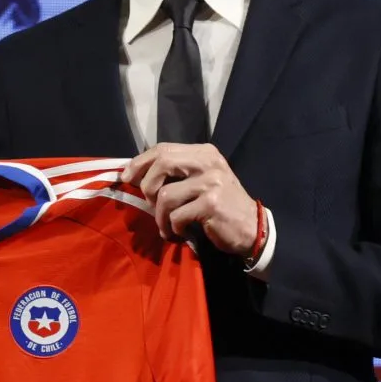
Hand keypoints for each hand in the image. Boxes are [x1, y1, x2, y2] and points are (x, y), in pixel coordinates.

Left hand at [120, 143, 260, 257]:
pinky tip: (180, 233)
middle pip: (162, 163)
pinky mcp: (211, 204)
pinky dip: (173, 228)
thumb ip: (176, 173)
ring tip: (166, 227)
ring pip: (165, 195)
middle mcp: (209, 162)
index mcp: (204, 152)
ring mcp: (211, 182)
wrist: (253, 228)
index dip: (140, 162)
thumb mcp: (202, 181)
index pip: (164, 148)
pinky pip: (176, 216)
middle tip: (148, 203)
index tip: (127, 177)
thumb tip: (136, 174)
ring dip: (159, 217)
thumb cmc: (221, 206)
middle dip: (147, 185)